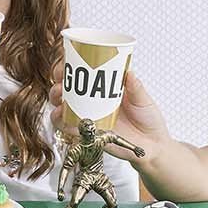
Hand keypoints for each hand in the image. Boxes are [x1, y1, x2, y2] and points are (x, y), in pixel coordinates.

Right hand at [48, 71, 170, 161]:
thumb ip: (136, 88)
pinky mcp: (87, 133)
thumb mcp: (144, 101)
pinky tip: (60, 115)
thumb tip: (129, 73)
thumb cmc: (149, 121)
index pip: (85, 73)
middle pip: (69, 87)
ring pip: (64, 104)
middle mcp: (94, 101)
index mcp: (106, 88)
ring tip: (59, 97)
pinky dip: (60, 120)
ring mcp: (90, 116)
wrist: (152, 147)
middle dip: (59, 81)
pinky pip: (67, 126)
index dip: (71, 65)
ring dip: (56, 98)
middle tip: (60, 79)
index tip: (66, 61)